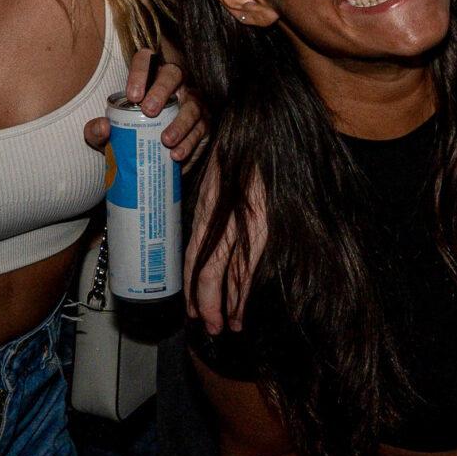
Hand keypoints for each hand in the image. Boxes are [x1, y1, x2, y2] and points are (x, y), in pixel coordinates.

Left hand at [84, 49, 204, 160]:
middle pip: (173, 74)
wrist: (149, 162)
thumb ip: (96, 131)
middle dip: (162, 90)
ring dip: (180, 122)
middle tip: (149, 111)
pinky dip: (189, 142)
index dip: (139, 72)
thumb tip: (103, 127)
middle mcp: (174, 84)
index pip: (145, 60)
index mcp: (148, 78)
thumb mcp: (105, 137)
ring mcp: (192, 102)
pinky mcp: (204, 125)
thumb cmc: (127, 138)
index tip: (132, 96)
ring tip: (166, 140)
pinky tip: (176, 154)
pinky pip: (201, 130)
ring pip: (192, 104)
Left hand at [187, 166, 266, 334]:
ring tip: (226, 325)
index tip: (193, 308)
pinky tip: (244, 305)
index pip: (196, 259)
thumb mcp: (216, 182)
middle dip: (209, 304)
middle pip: (211, 273)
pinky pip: (251, 263)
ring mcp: (244, 223)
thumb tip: (204, 240)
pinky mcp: (263, 221)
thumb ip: (212, 210)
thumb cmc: (237, 154)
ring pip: (231, 274)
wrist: (258, 128)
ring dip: (229, 303)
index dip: (193, 287)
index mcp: (208, 211)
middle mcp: (222, 221)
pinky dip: (246, 288)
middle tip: (208, 326)